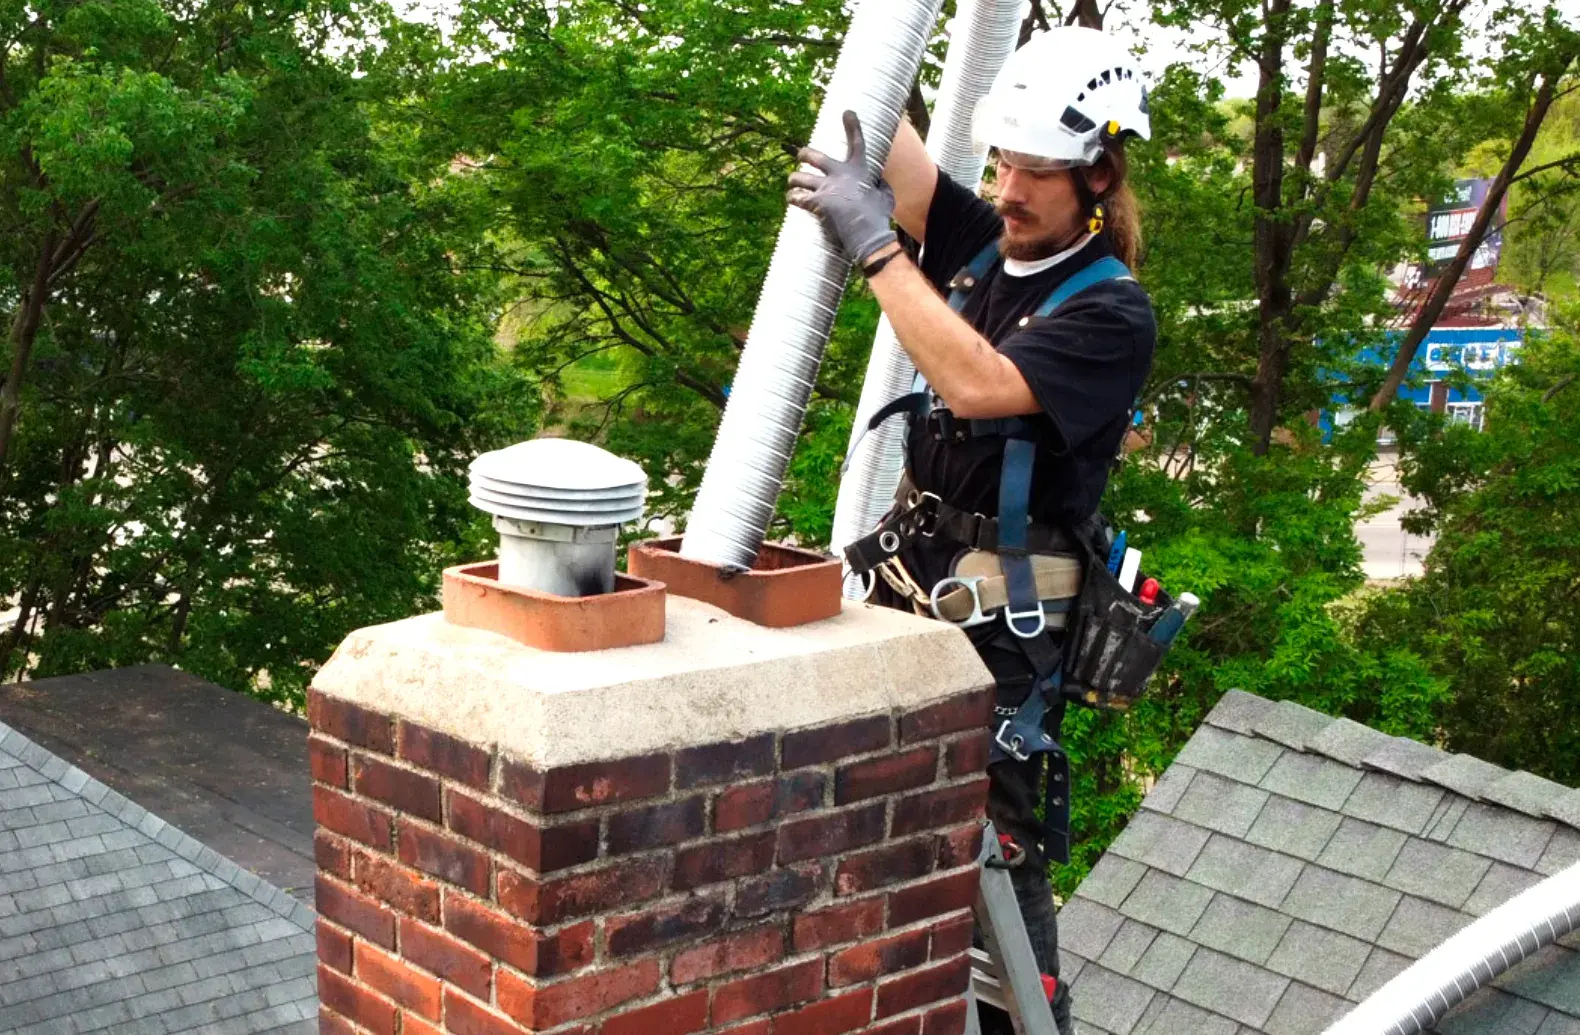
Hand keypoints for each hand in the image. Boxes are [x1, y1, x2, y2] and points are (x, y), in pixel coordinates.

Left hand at [786, 110, 897, 265]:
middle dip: (804, 154)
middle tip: (801, 155)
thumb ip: (881, 187)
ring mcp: (826, 187)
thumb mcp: (886, 197)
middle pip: (814, 157)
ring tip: (793, 184)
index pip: (857, 143)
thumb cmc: (878, 218)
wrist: (867, 234)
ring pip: (799, 177)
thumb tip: (879, 184)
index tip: (847, 112)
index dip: (853, 126)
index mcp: (858, 170)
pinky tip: (791, 199)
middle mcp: (839, 174)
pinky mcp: (816, 202)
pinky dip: (792, 197)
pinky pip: (797, 197)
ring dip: (794, 180)